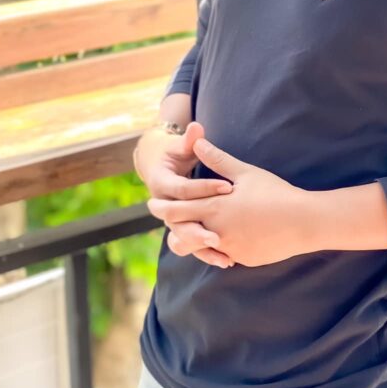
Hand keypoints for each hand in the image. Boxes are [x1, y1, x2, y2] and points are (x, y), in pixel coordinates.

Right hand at [134, 120, 234, 265]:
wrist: (158, 165)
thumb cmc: (174, 152)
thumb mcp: (180, 146)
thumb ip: (190, 140)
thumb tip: (196, 126)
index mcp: (161, 183)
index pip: (183, 189)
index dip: (204, 188)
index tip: (229, 186)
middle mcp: (163, 204)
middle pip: (179, 221)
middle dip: (200, 228)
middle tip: (220, 234)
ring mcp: (171, 219)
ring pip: (184, 239)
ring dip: (203, 247)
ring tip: (225, 255)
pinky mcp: (182, 229)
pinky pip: (193, 245)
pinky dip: (208, 253)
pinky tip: (228, 261)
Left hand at [147, 138, 312, 267]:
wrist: (303, 222)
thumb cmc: (276, 193)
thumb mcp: (246, 173)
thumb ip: (219, 160)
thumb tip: (199, 141)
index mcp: (215, 208)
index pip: (178, 210)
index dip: (163, 207)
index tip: (152, 203)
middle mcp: (217, 231)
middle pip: (182, 232)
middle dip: (171, 224)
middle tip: (164, 219)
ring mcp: (230, 249)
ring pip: (200, 248)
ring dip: (192, 240)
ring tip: (186, 233)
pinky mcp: (243, 258)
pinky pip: (223, 255)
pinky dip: (217, 248)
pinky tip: (218, 241)